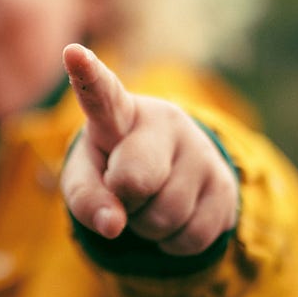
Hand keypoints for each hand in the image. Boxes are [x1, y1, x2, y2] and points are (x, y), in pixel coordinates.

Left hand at [60, 44, 238, 255]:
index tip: (72, 53)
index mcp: (118, 113)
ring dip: (147, 226)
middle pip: (136, 180)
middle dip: (125, 199)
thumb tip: (113, 226)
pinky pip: (191, 236)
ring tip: (149, 204)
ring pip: (165, 216)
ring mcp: (200, 152)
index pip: (102, 94)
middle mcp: (164, 122)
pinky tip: (173, 219)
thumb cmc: (113, 168)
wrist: (169, 175)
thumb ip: (86, 198)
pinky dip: (172, 243)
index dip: (88, 76)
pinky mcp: (225, 186)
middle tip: (125, 190)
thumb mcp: (86, 179)